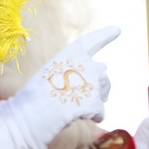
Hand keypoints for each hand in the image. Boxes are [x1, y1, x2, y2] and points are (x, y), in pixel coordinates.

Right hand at [0, 26, 119, 148]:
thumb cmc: (36, 97)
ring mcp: (90, 82)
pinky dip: (95, 116)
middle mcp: (83, 64)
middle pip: (102, 72)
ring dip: (97, 100)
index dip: (105, 35)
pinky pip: (101, 110)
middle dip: (97, 84)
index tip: (118, 30)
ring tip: (79, 108)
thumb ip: (76, 70)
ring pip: (105, 90)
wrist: (30, 115)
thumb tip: (103, 68)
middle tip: (81, 97)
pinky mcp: (94, 102)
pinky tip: (84, 119)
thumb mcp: (52, 74)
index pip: (91, 41)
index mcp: (70, 54)